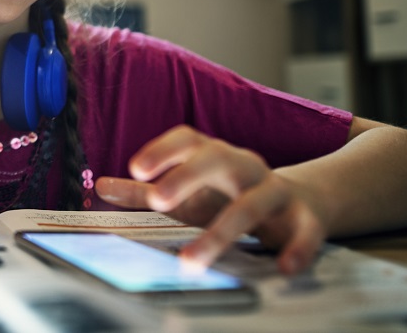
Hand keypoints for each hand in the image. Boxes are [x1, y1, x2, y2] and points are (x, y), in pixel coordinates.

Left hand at [95, 125, 325, 273]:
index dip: (163, 150)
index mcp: (214, 155)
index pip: (188, 139)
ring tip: (192, 260)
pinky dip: (297, 248)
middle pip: (219, 159)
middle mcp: (245, 166)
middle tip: (158, 200)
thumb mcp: (186, 194)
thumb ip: (144, 191)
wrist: (301, 202)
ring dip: (223, 231)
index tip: (136, 168)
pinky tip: (283, 267)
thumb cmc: (228, 196)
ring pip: (253, 202)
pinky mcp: (306, 219)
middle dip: (188, 177)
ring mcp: (277, 190)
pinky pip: (306, 232)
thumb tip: (100, 186)